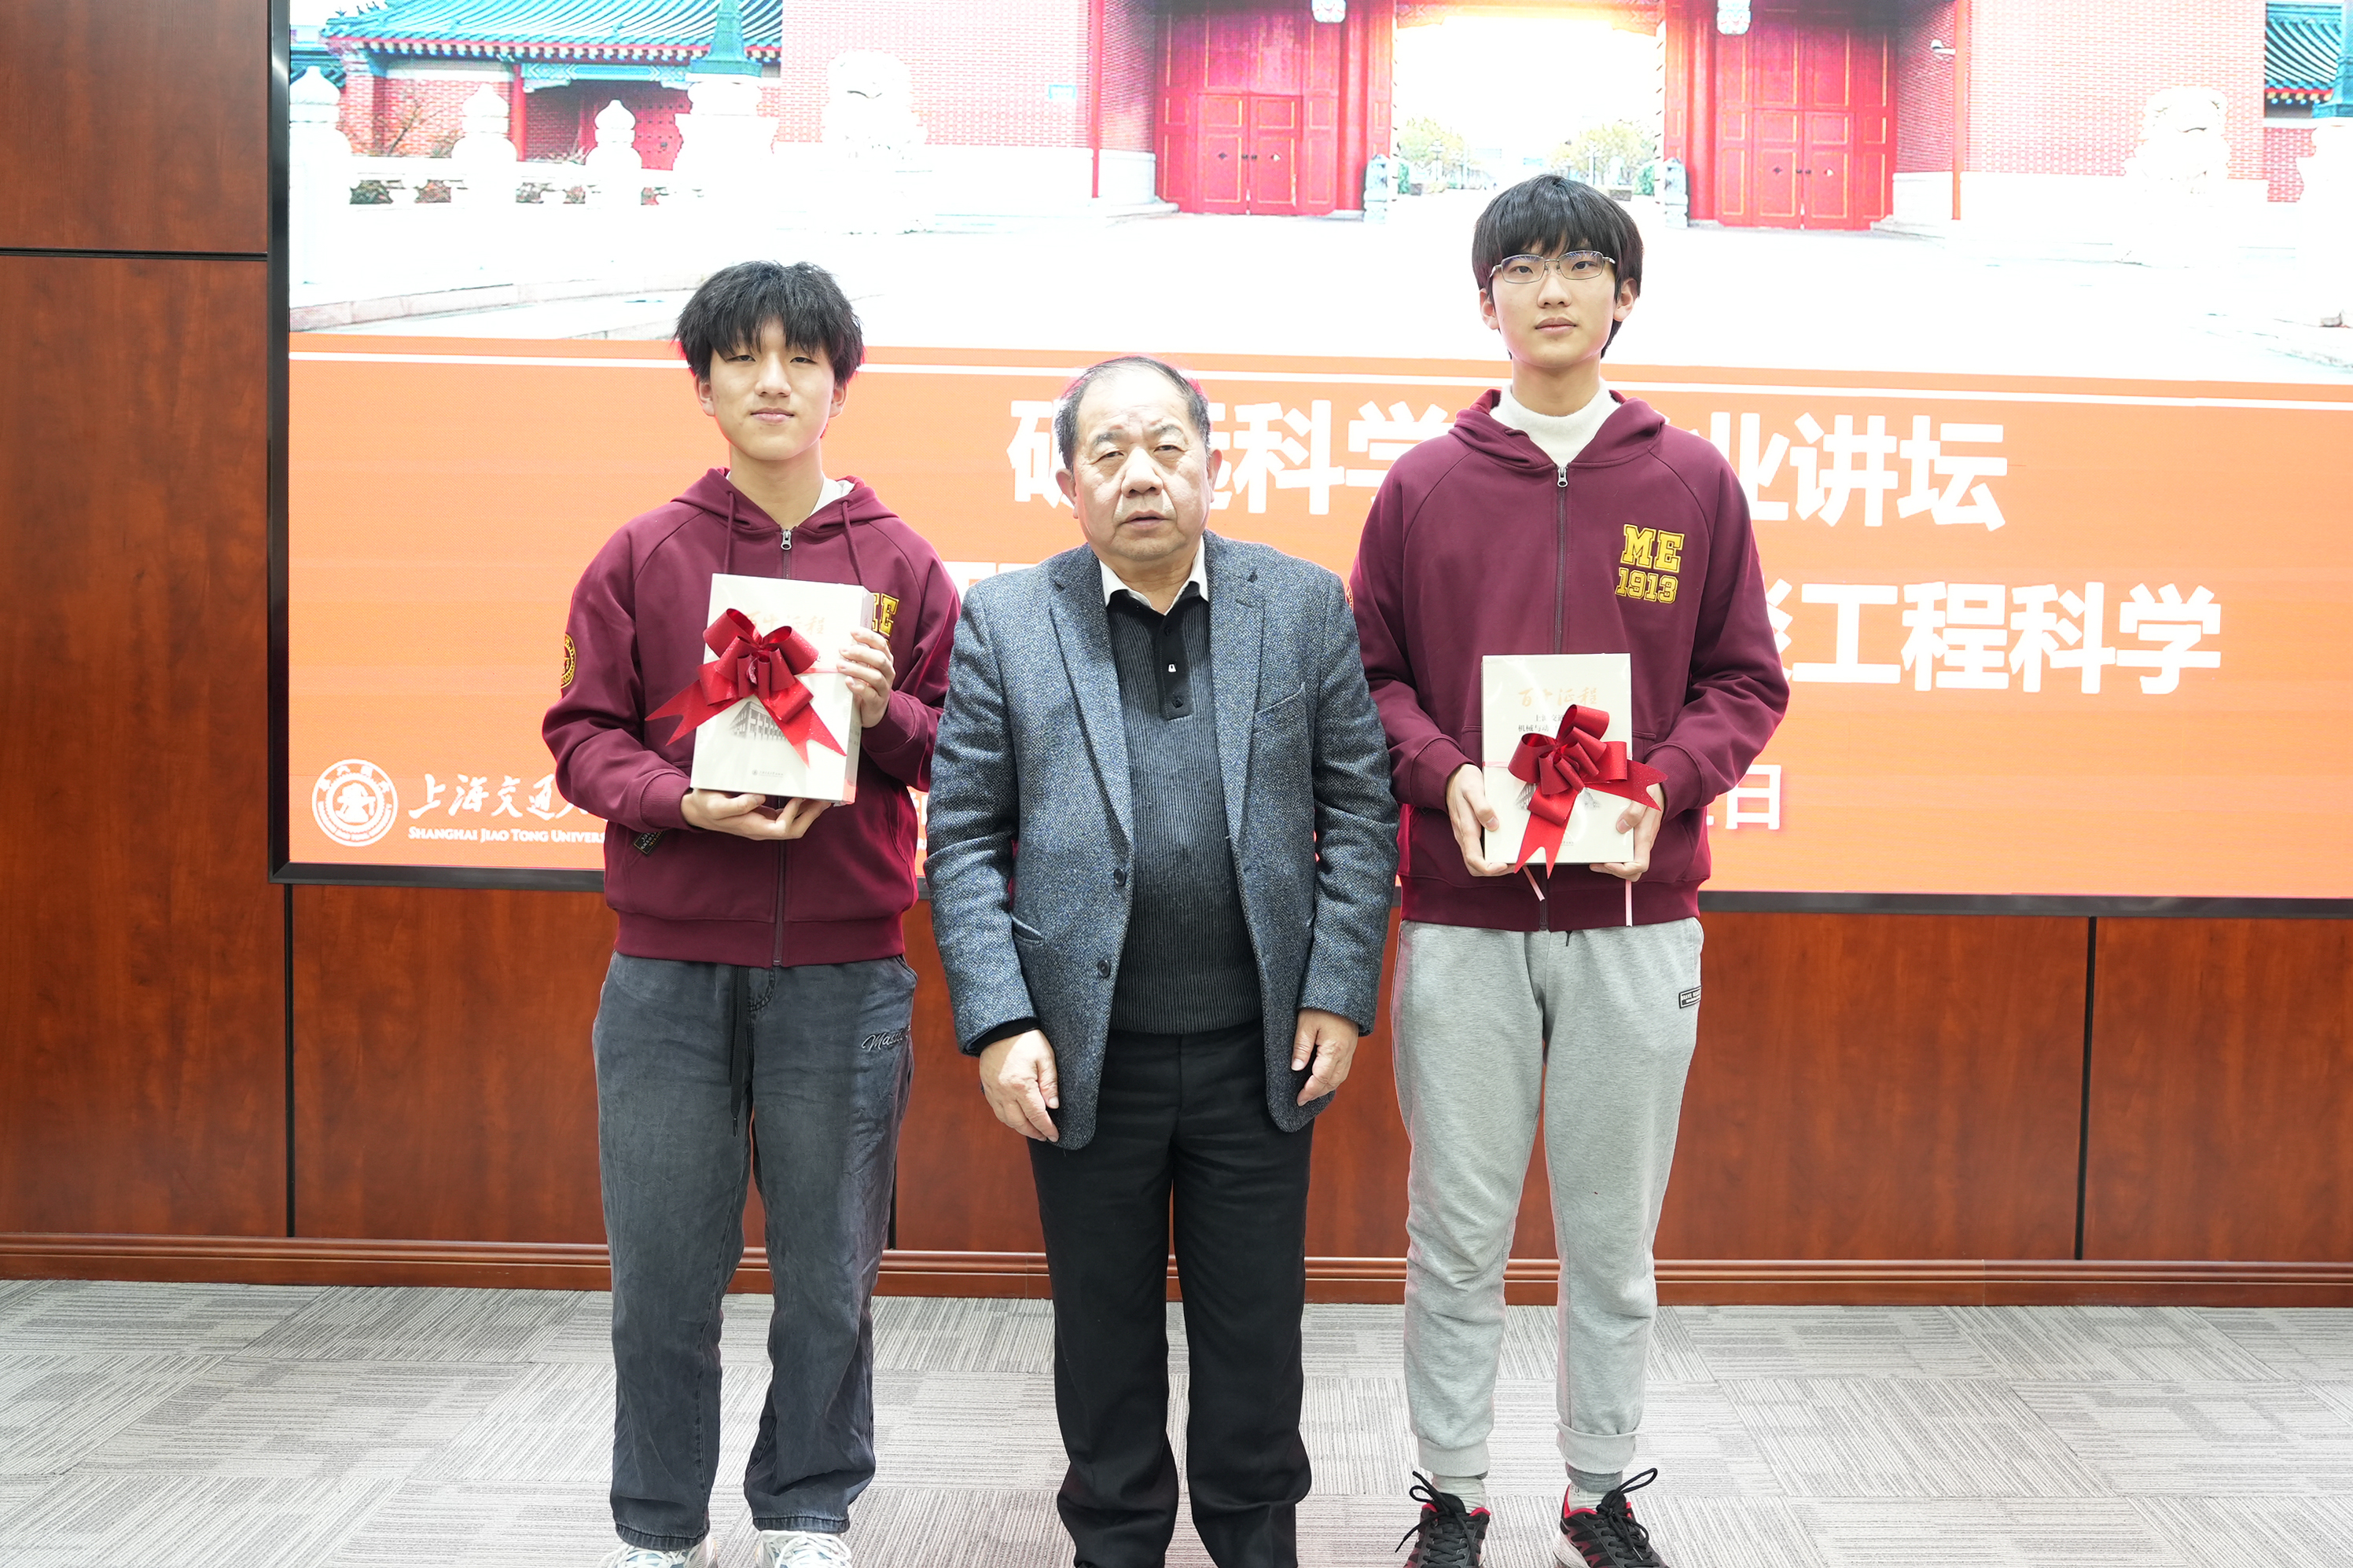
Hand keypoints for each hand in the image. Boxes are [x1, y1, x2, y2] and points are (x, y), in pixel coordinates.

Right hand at [680, 790, 829, 840]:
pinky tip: (807, 798)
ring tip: (821, 798)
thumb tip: (759, 798)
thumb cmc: (706, 805)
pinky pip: (788, 818)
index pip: (781, 828)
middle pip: (794, 830)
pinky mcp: (765, 818)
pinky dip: (800, 809)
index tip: (798, 795)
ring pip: (794, 825)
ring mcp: (764, 825)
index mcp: (751, 827)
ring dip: (809, 813)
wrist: (699, 811)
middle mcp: (761, 829)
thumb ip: (736, 804)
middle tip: (823, 799)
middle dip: (810, 815)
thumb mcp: (716, 804)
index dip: (793, 814)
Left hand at [837, 628, 896, 728]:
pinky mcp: (877, 702)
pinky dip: (859, 687)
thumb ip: (857, 657)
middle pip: (879, 659)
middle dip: (860, 653)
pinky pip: (870, 694)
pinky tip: (848, 682)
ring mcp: (884, 688)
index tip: (852, 631)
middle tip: (842, 650)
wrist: (874, 711)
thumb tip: (838, 643)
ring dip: (857, 669)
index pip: (881, 644)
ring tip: (840, 666)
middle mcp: (888, 673)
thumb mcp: (864, 668)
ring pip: (875, 676)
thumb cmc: (866, 685)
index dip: (868, 636)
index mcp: (885, 660)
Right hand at [978, 1029, 1059, 1140]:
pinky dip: (1007, 1118)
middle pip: (1019, 1122)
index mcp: (1021, 1086)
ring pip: (1005, 1119)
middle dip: (1033, 1132)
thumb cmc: (1026, 1040)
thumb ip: (1050, 1084)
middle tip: (1044, 1135)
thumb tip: (1053, 1106)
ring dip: (1019, 1127)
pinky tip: (1016, 1117)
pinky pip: (996, 1109)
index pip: (1036, 1115)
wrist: (1000, 1027)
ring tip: (1032, 1129)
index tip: (1055, 1136)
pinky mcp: (986, 1087)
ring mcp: (993, 1091)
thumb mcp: (1045, 1058)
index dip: (1047, 1128)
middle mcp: (1004, 1092)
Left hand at [1292, 1008, 1359, 1104]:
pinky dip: (1334, 1079)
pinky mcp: (1351, 1047)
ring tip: (1312, 1093)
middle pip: (1332, 1082)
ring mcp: (1350, 1051)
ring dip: (1326, 1088)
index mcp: (1334, 1050)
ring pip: (1340, 1078)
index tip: (1299, 1099)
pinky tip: (1324, 1080)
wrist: (1343, 992)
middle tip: (1303, 1099)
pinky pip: (1344, 1070)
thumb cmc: (1321, 1005)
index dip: (1309, 1091)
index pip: (1321, 1079)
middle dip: (1317, 1093)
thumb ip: (1301, 1047)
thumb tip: (1296, 1068)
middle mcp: (1345, 1054)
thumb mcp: (1305, 1024)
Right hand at [1445, 765, 1514, 876]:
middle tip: (1513, 864)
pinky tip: (1505, 848)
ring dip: (1495, 864)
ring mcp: (1467, 837)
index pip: (1473, 859)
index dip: (1489, 868)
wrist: (1451, 778)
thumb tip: (1493, 825)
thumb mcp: (1473, 790)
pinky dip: (1493, 855)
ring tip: (1513, 858)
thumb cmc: (1463, 783)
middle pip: (1476, 866)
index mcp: (1466, 829)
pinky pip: (1480, 851)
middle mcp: (1465, 837)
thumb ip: (1482, 807)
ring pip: (1478, 861)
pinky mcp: (1471, 833)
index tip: (1504, 864)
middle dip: (1495, 870)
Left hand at [1594, 784, 1667, 881]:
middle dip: (1613, 871)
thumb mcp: (1642, 799)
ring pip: (1627, 864)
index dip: (1623, 870)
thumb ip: (1634, 812)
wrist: (1660, 791)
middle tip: (1596, 864)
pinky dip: (1613, 856)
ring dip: (1611, 867)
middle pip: (1632, 871)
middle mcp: (1642, 844)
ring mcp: (1637, 842)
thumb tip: (1621, 827)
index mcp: (1645, 838)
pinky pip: (1624, 854)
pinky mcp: (1633, 838)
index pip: (1640, 865)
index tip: (1608, 862)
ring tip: (1595, 861)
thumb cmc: (1651, 795)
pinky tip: (1601, 849)